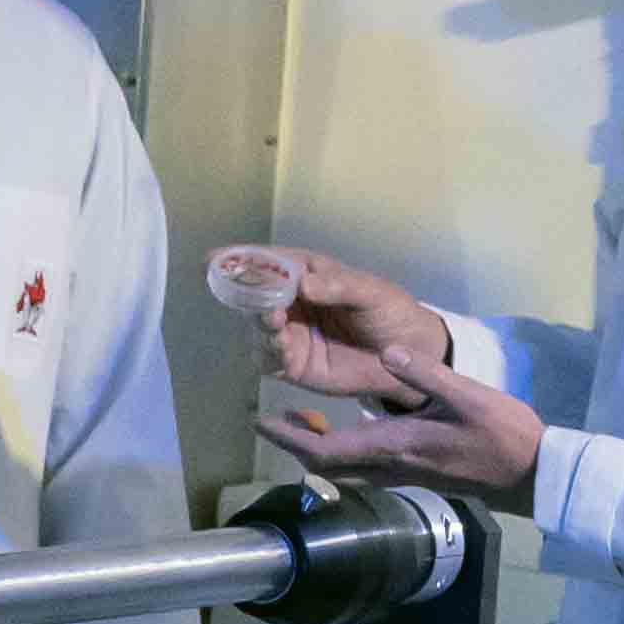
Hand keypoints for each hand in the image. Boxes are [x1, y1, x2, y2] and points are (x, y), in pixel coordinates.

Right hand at [226, 243, 455, 406]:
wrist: (410, 356)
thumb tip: (304, 285)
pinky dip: (269, 353)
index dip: (240, 260)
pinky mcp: (292, 364)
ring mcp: (288, 333)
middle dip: (248, 296)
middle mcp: (290, 303)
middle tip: (259, 298)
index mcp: (305, 275)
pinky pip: (268, 359)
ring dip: (260, 325)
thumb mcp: (370, 292)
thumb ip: (338, 286)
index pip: (267, 263)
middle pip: (253, 296)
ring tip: (275, 324)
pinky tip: (284, 348)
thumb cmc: (389, 312)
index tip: (214, 259)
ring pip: (256, 328)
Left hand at [271, 327, 546, 505]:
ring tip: (301, 421)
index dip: (289, 440)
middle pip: (328, 464)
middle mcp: (391, 466)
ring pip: (346, 468)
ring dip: (318, 448)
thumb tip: (384, 350)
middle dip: (295, 445)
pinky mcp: (417, 474)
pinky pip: (366, 468)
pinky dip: (343, 451)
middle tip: (272, 421)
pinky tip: (350, 430)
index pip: (326, 451)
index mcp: (394, 446)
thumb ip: (424, 372)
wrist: (533, 473)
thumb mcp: (466, 394)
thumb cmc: (504, 434)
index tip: (262, 424)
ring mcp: (404, 474)